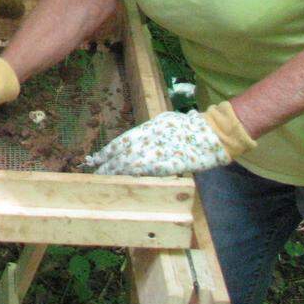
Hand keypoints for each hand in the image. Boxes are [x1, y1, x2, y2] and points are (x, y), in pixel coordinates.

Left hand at [84, 110, 229, 175]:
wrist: (211, 133)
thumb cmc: (188, 126)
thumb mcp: (163, 122)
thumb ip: (148, 132)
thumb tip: (136, 140)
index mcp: (146, 129)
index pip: (119, 142)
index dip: (105, 152)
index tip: (93, 160)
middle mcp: (147, 140)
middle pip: (120, 154)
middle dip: (106, 164)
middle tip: (93, 173)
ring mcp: (156, 152)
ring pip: (129, 164)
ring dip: (115, 172)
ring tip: (103, 179)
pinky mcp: (167, 165)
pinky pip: (146, 173)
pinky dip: (133, 177)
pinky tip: (123, 182)